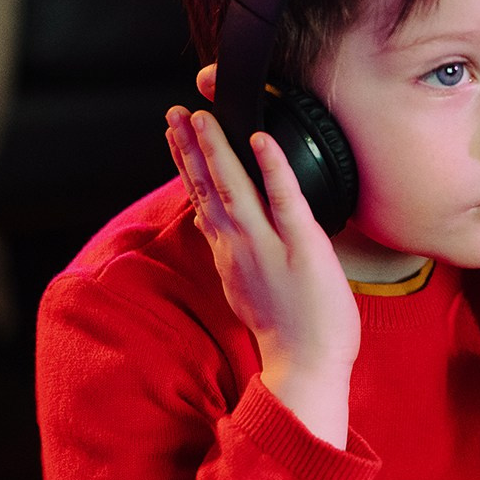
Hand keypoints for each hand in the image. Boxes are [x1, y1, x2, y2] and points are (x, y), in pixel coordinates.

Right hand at [167, 105, 358, 445]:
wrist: (306, 367)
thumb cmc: (287, 331)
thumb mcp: (246, 288)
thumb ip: (230, 253)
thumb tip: (212, 227)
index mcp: (230, 254)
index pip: (202, 200)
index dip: (186, 166)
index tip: (173, 135)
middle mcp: (240, 246)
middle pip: (208, 188)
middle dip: (189, 148)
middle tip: (174, 112)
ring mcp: (268, 245)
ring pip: (234, 188)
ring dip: (217, 149)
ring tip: (201, 116)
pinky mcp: (301, 245)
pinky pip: (284, 198)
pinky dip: (271, 167)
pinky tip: (260, 139)